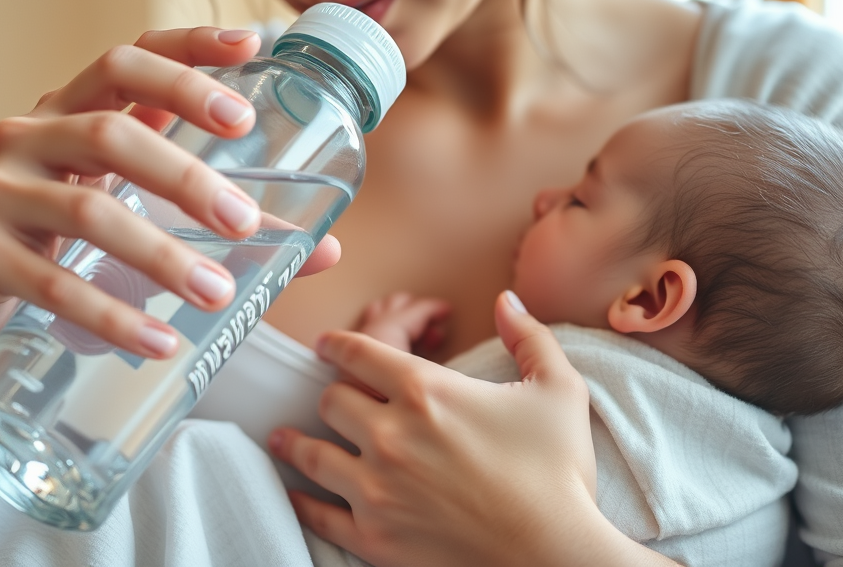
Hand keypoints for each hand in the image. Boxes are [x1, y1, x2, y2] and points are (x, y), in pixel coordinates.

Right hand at [0, 27, 338, 366]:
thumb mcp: (137, 215)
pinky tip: (162, 340)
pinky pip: (51, 282)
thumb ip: (220, 222)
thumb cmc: (68, 245)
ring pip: (87, 211)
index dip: (187, 49)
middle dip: (187, 175)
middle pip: (113, 132)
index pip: (129, 59)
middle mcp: (31, 135)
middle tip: (244, 220)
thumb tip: (320, 249)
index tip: (252, 47)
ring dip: (160, 254)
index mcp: (75, 112)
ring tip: (219, 293)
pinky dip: (112, 314)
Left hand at [268, 291, 600, 566]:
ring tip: (284, 437)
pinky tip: (295, 493)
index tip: (326, 345)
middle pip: (332, 400)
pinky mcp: (374, 537)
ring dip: (298, 441)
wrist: (555, 557)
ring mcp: (376, 488)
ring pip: (313, 453)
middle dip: (331, 394)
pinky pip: (320, 513)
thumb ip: (529, 336)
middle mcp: (390, 434)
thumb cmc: (558, 474)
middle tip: (330, 398)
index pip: (359, 353)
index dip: (336, 344)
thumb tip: (507, 300)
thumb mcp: (558, 391)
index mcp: (425, 390)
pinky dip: (303, 500)